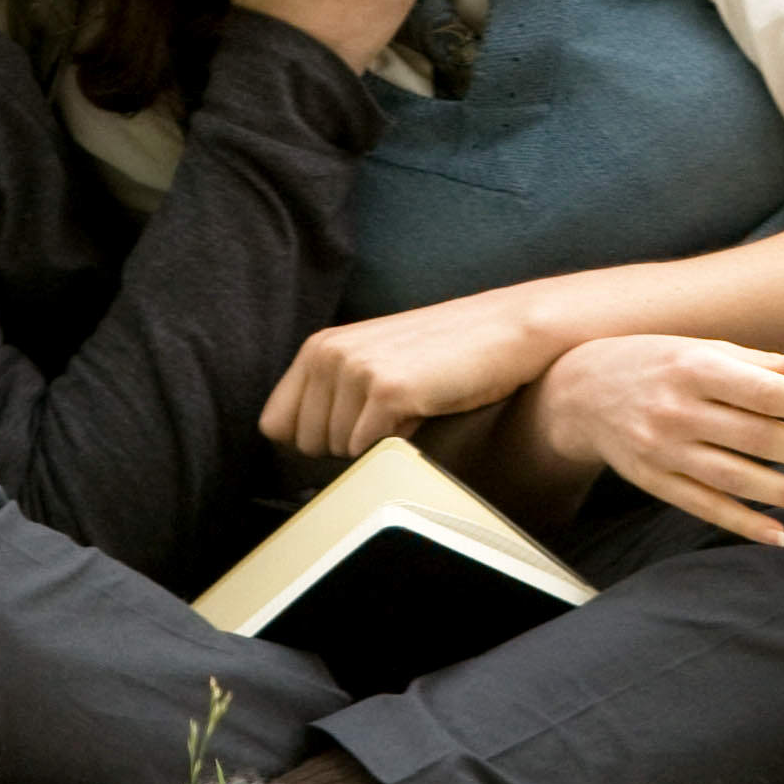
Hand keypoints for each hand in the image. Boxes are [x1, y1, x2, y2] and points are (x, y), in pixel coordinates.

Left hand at [262, 291, 551, 458]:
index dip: (317, 438)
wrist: (507, 331)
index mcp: (319, 346)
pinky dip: (398, 444)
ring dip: (377, 442)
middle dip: (349, 443)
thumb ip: (332, 392)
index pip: (276, 425)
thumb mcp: (376, 363)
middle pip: (307, 445)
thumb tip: (299, 446)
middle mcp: (328, 353)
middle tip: (395, 411)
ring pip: (338, 452)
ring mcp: (355, 370)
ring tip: (414, 404)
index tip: (357, 424)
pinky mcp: (387, 390)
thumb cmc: (447, 355)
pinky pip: (368, 451)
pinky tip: (426, 409)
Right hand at [535, 339, 783, 547]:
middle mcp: (678, 408)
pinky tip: (780, 535)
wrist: (580, 391)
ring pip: (734, 479)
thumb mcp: (706, 350)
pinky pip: (703, 506)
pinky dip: (743, 523)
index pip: (763, 390)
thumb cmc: (660, 362)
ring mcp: (662, 449)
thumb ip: (764, 363)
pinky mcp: (653, 481)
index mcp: (697, 365)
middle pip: (756, 438)